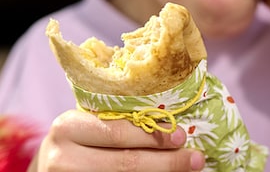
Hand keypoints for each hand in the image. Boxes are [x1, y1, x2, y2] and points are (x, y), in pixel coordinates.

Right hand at [28, 110, 204, 171]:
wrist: (53, 162)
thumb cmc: (80, 138)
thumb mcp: (91, 123)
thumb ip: (117, 122)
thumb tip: (168, 127)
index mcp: (68, 127)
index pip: (117, 132)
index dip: (152, 136)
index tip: (181, 136)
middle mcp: (63, 157)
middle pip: (126, 163)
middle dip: (166, 162)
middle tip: (195, 158)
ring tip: (187, 169)